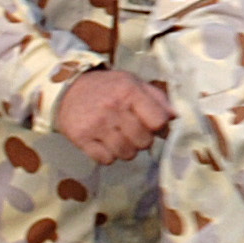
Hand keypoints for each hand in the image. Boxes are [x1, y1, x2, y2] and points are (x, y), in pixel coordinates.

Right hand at [55, 68, 172, 163]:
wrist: (67, 89)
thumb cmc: (107, 87)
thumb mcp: (132, 83)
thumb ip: (157, 98)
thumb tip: (176, 117)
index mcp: (129, 91)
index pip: (158, 121)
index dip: (158, 127)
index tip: (151, 124)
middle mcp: (113, 108)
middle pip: (144, 141)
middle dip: (142, 140)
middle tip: (132, 131)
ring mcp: (96, 124)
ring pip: (126, 153)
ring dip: (126, 150)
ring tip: (119, 137)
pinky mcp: (81, 138)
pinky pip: (106, 159)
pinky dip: (108, 155)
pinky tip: (104, 142)